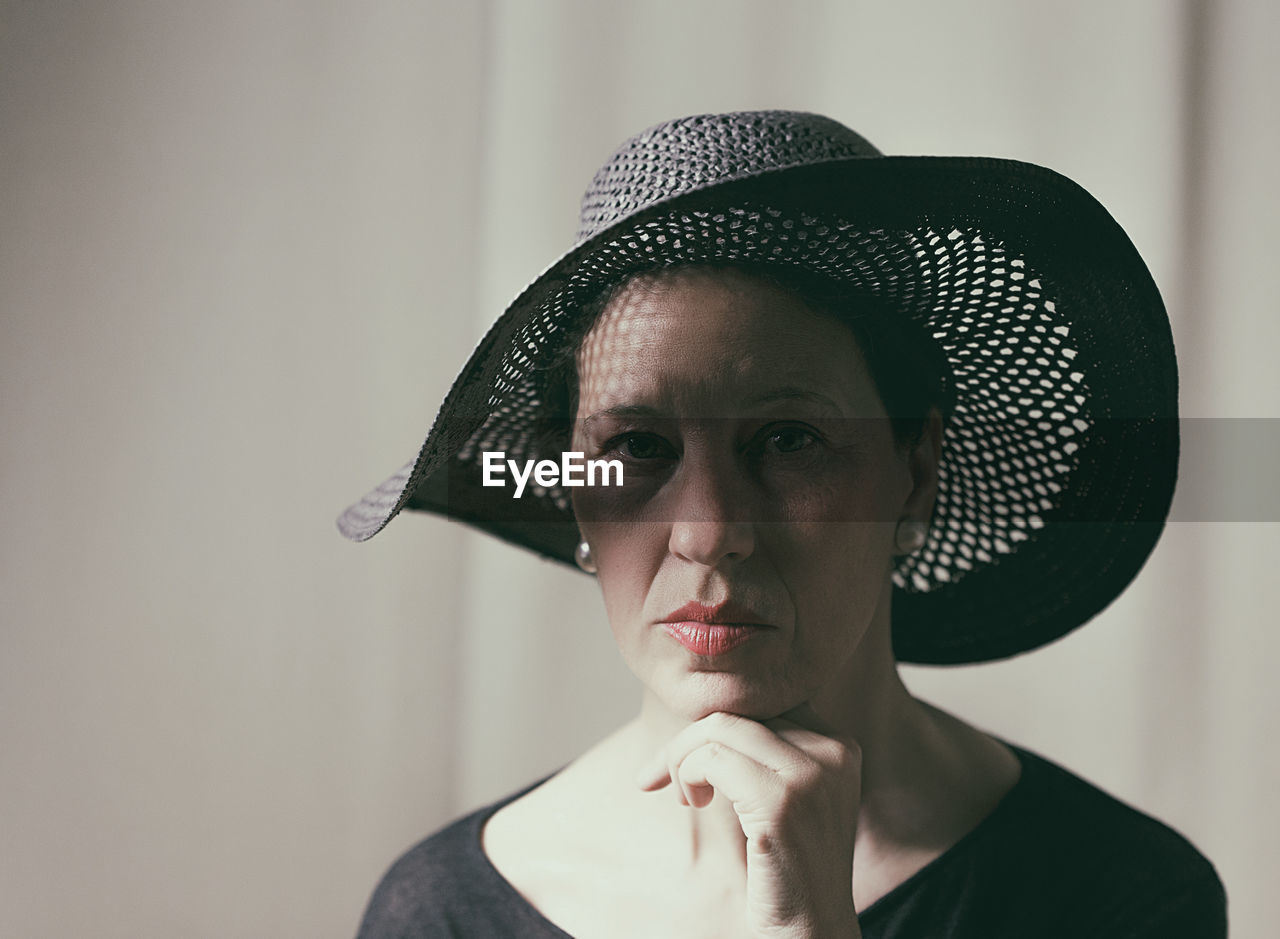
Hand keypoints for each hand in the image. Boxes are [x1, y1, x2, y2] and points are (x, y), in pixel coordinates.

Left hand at [636, 707, 862, 937]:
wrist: (812, 930)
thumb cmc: (789, 864)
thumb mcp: (790, 793)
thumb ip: (766, 749)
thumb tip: (706, 711)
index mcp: (840, 744)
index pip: (763, 703)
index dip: (717, 725)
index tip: (686, 756)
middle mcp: (833, 751)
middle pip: (739, 710)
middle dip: (690, 740)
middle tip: (665, 778)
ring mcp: (811, 775)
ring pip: (719, 728)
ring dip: (683, 758)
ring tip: (686, 797)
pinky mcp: (780, 802)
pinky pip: (712, 760)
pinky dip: (688, 774)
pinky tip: (694, 803)